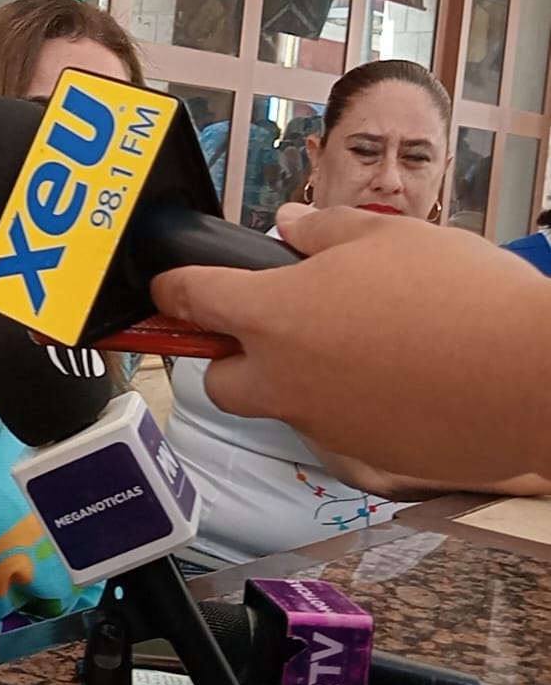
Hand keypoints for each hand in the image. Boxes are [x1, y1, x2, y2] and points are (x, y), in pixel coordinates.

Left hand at [150, 204, 550, 483]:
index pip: (189, 298)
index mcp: (272, 315)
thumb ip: (322, 232)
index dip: (173, 288)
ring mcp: (321, 424)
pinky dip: (349, 404)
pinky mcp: (364, 455)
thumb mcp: (386, 236)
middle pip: (219, 379)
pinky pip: (335, 427)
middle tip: (273, 325)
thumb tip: (288, 229)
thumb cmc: (464, 299)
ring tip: (356, 343)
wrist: (534, 379)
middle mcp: (283, 378)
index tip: (170, 287)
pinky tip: (394, 376)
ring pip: (280, 405)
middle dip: (231, 355)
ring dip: (295, 379)